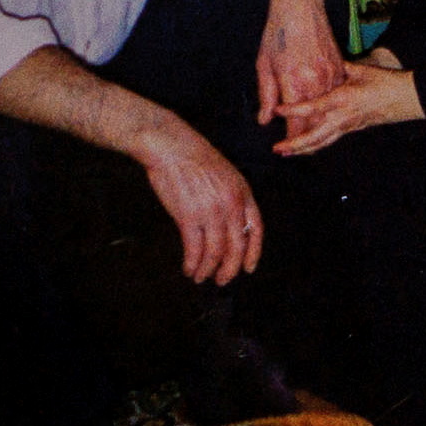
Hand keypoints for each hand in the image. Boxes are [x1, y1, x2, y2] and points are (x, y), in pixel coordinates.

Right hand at [130, 110, 262, 285]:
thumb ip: (231, 198)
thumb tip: (229, 226)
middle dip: (230, 269)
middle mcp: (231, 205)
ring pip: (215, 253)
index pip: (255, 230)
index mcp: (242, 192)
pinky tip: (189, 269)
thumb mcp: (225, 174)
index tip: (248, 267)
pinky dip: (192, 264)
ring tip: (200, 276)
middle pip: (236, 247)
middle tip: (221, 280)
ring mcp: (211, 212)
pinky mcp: (189, 217)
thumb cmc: (193, 157)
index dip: (253, 253)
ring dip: (207, 269)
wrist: (170, 145)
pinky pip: (194, 249)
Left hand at [253, 0, 348, 138]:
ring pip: (328, 112)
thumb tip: (266, 121)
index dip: (290, 140)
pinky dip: (329, 107)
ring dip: (319, 127)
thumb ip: (266, 95)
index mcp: (294, 83)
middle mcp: (316, 83)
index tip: (283, 150)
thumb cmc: (277, 34)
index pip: (295, 123)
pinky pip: (336, 95)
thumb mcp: (264, 64)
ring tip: (307, 141)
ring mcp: (331, 76)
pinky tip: (322, 116)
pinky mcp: (340, 68)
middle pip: (315, 123)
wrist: (301, 7)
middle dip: (304, 140)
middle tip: (292, 151)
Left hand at [270, 53, 425, 154]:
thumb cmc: (386, 82)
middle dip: (295, 144)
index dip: (294, 110)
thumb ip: (339, 68)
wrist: (408, 98)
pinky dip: (316, 145)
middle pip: (315, 136)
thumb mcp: (361, 69)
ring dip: (303, 149)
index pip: (312, 107)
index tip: (278, 110)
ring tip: (286, 153)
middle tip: (277, 148)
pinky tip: (306, 147)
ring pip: (322, 142)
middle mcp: (343, 116)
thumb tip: (322, 64)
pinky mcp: (352, 129)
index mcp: (342, 99)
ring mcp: (348, 126)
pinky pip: (331, 140)